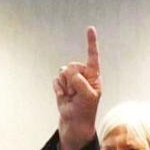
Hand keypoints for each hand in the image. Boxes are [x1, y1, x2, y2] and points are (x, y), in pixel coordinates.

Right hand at [54, 26, 102, 149]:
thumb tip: (71, 72)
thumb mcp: (88, 97)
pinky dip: (58, 89)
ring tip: (72, 95)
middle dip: (72, 79)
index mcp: (94, 75)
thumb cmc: (86, 109)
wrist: (75, 121)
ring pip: (62, 72)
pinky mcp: (61, 84)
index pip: (93, 56)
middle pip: (72, 65)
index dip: (91, 43)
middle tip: (77, 93)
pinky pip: (56, 80)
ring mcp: (71, 78)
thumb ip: (81, 82)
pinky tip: (65, 96)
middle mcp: (83, 74)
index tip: (90, 28)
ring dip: (66, 85)